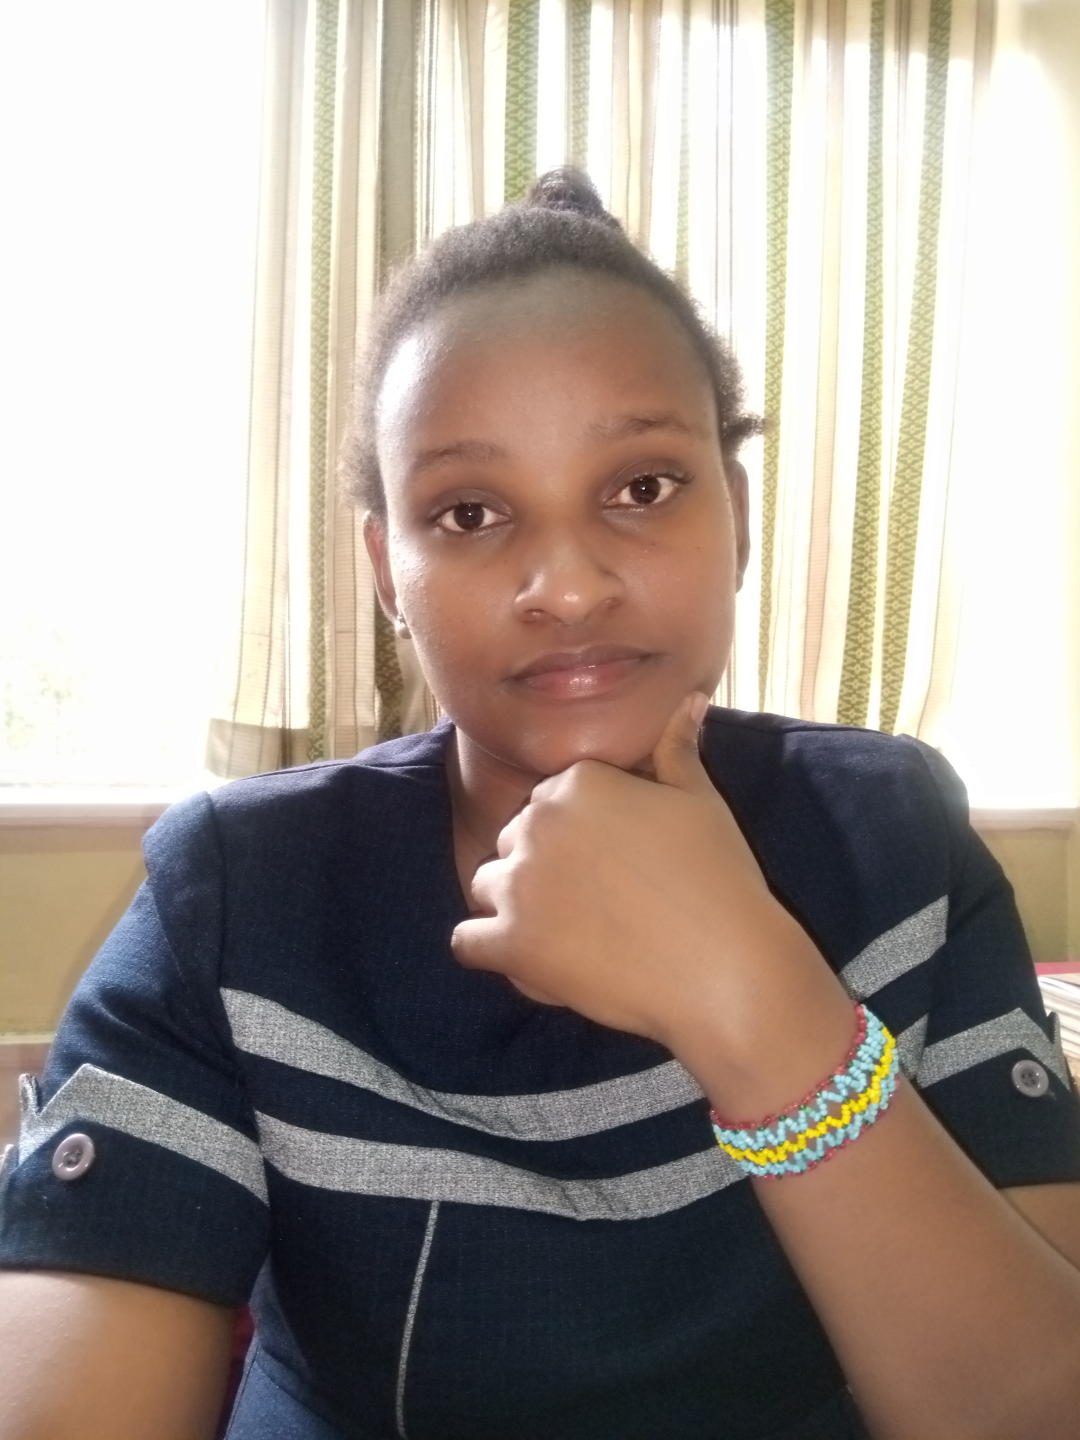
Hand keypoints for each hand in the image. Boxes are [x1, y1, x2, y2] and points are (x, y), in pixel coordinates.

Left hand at [450, 694, 848, 1081]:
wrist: (725, 968)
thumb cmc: (719, 881)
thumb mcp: (701, 801)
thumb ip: (678, 748)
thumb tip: (689, 700)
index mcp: (578, 781)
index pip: (548, 803)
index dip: (577, 837)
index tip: (612, 867)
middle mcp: (538, 822)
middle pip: (515, 842)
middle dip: (543, 869)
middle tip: (597, 905)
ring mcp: (519, 882)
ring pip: (488, 886)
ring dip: (514, 908)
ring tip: (568, 935)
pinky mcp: (510, 941)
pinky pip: (466, 941)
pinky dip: (491, 951)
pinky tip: (532, 961)